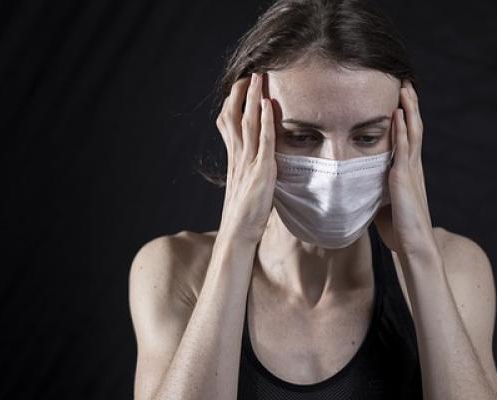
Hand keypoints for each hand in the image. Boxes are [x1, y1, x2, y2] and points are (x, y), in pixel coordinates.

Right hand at [215, 72, 276, 242]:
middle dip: (241, 93)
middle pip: (234, 116)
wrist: (239, 233)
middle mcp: (238, 156)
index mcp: (234, 158)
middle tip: (249, 73)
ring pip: (247, 123)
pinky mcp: (261, 171)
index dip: (233, 103)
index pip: (228, 123)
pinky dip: (265, 121)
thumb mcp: (248, 185)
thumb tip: (261, 163)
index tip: (239, 86)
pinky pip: (263, 141)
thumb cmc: (246, 214)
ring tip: (258, 78)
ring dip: (253, 98)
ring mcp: (248, 162)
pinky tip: (268, 105)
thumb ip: (252, 170)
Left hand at [374, 80, 437, 259]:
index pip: (409, 137)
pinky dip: (401, 129)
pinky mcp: (403, 178)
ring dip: (408, 109)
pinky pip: (402, 148)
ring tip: (404, 88)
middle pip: (414, 127)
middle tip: (406, 82)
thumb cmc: (399, 229)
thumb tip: (361, 187)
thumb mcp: (384, 203)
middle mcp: (413, 166)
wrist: (414, 244)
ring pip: (412, 132)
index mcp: (409, 171)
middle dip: (410, 105)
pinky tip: (397, 113)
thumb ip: (377, 190)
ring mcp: (410, 170)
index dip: (407, 116)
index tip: (402, 97)